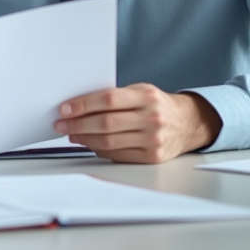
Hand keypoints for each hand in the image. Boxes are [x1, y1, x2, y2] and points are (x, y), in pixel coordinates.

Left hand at [54, 84, 221, 163]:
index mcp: (147, 97)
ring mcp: (153, 140)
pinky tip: (89, 143)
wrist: (188, 123)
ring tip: (72, 134)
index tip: (65, 108)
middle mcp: (152, 118)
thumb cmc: (157, 105)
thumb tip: (79, 107)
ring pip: (109, 141)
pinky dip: (99, 149)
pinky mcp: (152, 157)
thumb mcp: (141, 92)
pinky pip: (118, 154)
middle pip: (106, 123)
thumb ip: (115, 97)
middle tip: (61, 124)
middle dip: (78, 124)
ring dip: (85, 138)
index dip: (83, 104)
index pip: (108, 99)